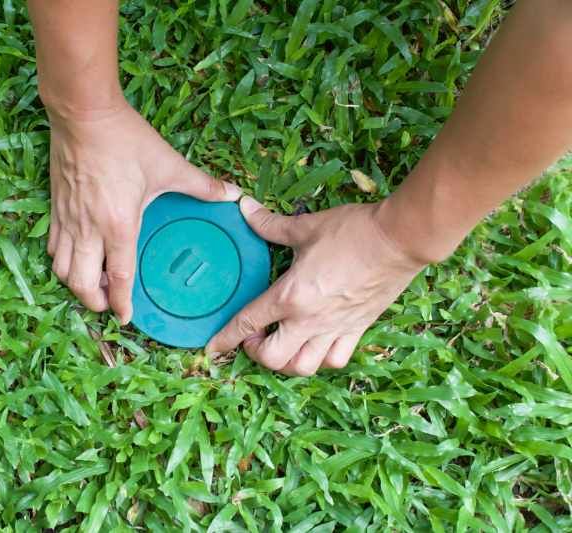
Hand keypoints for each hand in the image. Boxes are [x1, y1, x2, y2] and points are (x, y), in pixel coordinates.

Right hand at [46, 99, 241, 323]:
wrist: (83, 113)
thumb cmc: (125, 139)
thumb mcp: (168, 164)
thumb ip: (201, 185)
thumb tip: (232, 194)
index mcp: (119, 224)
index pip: (119, 278)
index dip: (122, 303)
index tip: (126, 317)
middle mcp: (89, 229)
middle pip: (82, 284)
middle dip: (95, 302)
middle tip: (109, 303)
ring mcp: (68, 219)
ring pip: (62, 269)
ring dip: (77, 285)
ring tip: (93, 285)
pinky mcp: (55, 207)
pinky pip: (52, 247)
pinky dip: (62, 261)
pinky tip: (76, 258)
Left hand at [206, 196, 426, 375]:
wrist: (400, 239)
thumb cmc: (352, 231)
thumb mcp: (305, 227)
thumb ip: (269, 224)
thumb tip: (244, 207)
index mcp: (291, 295)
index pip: (247, 323)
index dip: (225, 338)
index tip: (212, 348)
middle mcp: (310, 320)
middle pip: (274, 359)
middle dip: (256, 353)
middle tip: (256, 335)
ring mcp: (335, 328)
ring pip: (304, 367)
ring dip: (287, 361)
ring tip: (283, 343)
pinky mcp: (358, 329)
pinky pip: (336, 360)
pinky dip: (322, 360)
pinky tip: (315, 344)